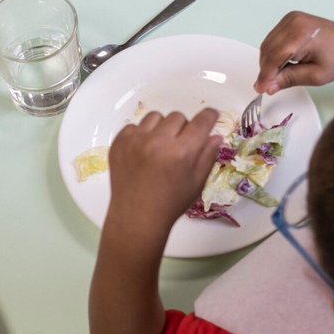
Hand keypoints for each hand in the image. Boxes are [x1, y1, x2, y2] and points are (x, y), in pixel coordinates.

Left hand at [106, 109, 222, 233]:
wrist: (137, 217)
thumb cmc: (171, 203)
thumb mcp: (197, 182)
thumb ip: (208, 156)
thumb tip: (215, 135)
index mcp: (181, 152)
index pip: (201, 121)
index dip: (209, 116)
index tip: (211, 116)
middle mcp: (158, 141)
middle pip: (177, 116)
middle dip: (183, 128)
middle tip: (180, 145)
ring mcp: (135, 141)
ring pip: (155, 117)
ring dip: (161, 128)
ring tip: (160, 147)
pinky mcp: (119, 143)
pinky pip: (134, 126)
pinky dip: (141, 135)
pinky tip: (143, 152)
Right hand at [255, 11, 333, 92]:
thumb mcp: (315, 75)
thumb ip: (289, 79)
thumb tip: (268, 86)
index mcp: (301, 34)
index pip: (274, 57)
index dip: (265, 75)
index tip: (260, 89)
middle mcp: (294, 22)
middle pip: (268, 50)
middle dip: (266, 69)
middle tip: (268, 86)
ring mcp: (291, 18)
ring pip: (268, 44)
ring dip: (268, 61)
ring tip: (277, 76)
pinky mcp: (291, 19)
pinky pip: (273, 38)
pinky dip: (273, 52)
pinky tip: (282, 64)